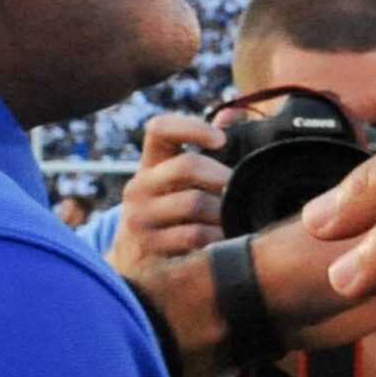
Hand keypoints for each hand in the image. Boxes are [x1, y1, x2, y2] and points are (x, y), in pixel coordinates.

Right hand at [105, 113, 228, 282]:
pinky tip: (223, 239)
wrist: (137, 264)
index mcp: (149, 163)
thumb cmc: (171, 213)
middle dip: (222, 177)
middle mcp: (138, 185)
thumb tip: (236, 112)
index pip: (160, 128)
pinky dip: (216, 236)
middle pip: (187, 166)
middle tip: (238, 189)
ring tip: (233, 217)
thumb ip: (206, 147)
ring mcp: (139, 216)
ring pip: (194, 203)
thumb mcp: (181, 181)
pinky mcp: (147, 244)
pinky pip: (193, 235)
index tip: (220, 139)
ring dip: (222, 211)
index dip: (191, 127)